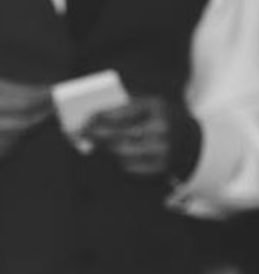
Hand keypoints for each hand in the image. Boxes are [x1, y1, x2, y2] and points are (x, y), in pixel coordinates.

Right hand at [0, 77, 52, 164]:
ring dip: (26, 127)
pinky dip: (13, 139)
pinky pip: (6, 149)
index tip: (59, 95)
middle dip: (42, 115)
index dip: (45, 101)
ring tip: (29, 116)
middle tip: (55, 107)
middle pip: (25, 124)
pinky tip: (8, 129)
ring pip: (17, 138)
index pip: (24, 104)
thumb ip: (17, 89)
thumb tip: (46, 92)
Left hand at [83, 96, 200, 178]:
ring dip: (103, 148)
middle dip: (96, 135)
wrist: (192, 143)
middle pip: (118, 135)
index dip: (101, 117)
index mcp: (157, 107)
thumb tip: (91, 118)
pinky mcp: (158, 168)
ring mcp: (161, 150)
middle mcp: (160, 128)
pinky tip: (111, 154)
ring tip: (92, 143)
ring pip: (119, 152)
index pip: (122, 112)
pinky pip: (127, 167)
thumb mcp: (149, 105)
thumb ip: (124, 108)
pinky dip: (116, 160)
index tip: (86, 119)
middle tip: (80, 134)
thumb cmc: (161, 119)